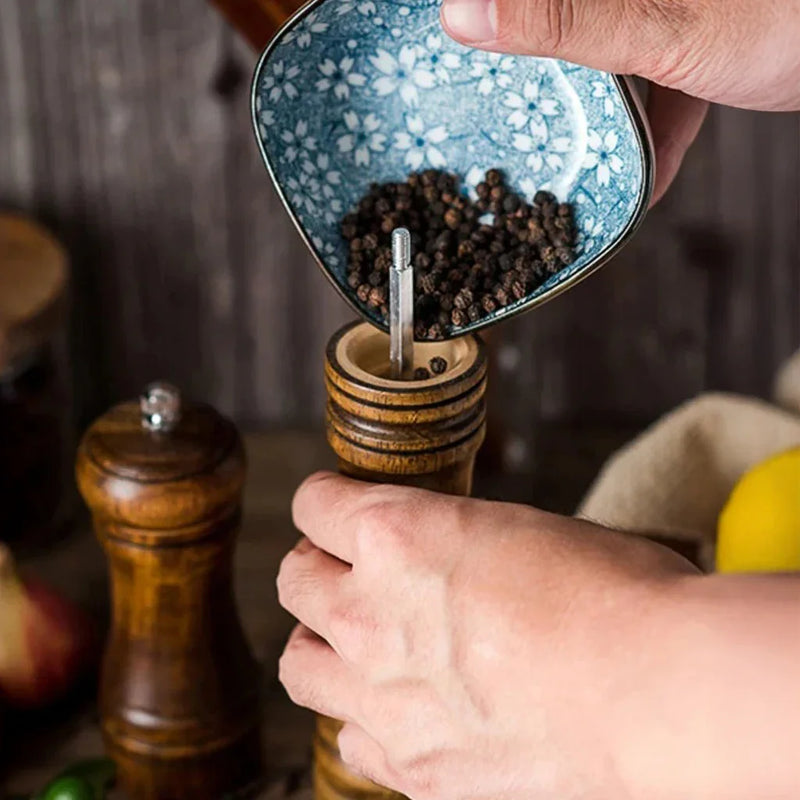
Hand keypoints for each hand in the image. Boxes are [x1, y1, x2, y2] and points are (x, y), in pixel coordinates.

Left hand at [277, 472, 696, 799]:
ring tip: (358, 641)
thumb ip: (457, 540)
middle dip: (316, 566)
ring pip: (297, 661)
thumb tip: (447, 550)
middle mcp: (369, 613)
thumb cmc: (615, 597)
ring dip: (320, 641)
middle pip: (294, 579)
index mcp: (396, 535)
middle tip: (348, 571)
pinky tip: (399, 707)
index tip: (336, 506)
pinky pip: (350, 737)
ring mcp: (382, 696)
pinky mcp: (411, 764)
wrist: (659, 696)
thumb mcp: (523, 530)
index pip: (313, 505)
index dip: (325, 500)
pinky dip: (362, 716)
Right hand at [440, 0, 799, 201]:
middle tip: (494, 121)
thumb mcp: (659, 25)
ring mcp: (677, 15)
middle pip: (570, 34)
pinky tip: (642, 181)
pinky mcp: (710, 42)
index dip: (490, 22)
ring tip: (560, 160)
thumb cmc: (788, 17)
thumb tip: (462, 9)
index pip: (535, 4)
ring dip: (596, 119)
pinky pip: (667, 91)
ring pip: (614, 65)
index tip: (445, 56)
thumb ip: (562, 20)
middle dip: (539, 84)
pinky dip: (656, 137)